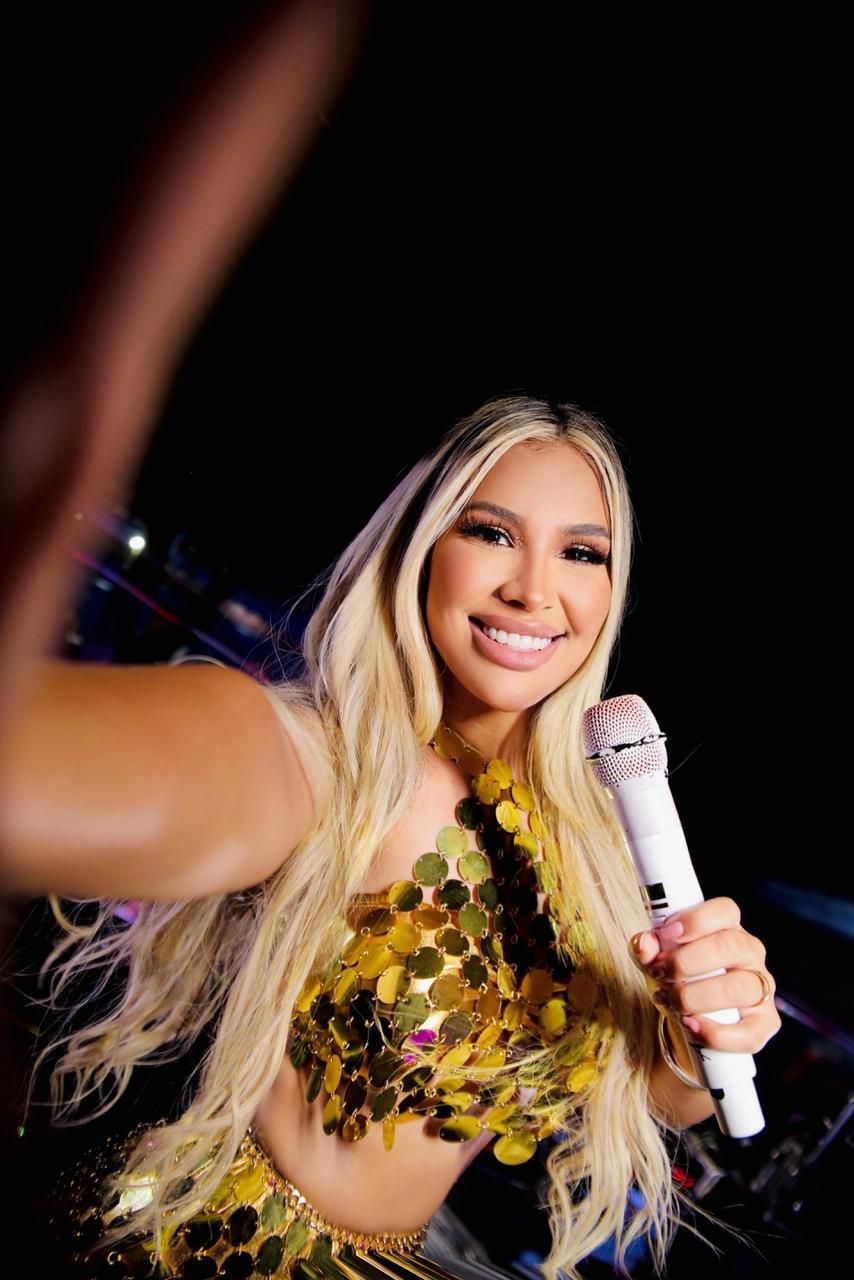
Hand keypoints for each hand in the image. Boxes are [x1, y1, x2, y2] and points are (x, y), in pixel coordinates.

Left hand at [630, 897, 780, 1053]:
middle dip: (686, 961)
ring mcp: (761, 988)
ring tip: (669, 1000)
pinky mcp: (764, 1024)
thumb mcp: (657, 959)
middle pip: (730, 946)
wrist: (689, 1017)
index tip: (667, 932)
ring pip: (738, 988)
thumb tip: (644, 943)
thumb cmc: (678, 978)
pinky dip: (714, 1033)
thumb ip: (647, 948)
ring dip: (694, 996)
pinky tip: (690, 1024)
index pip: (726, 910)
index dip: (697, 919)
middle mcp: (750, 954)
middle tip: (659, 973)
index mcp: (728, 928)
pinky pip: (748, 1033)